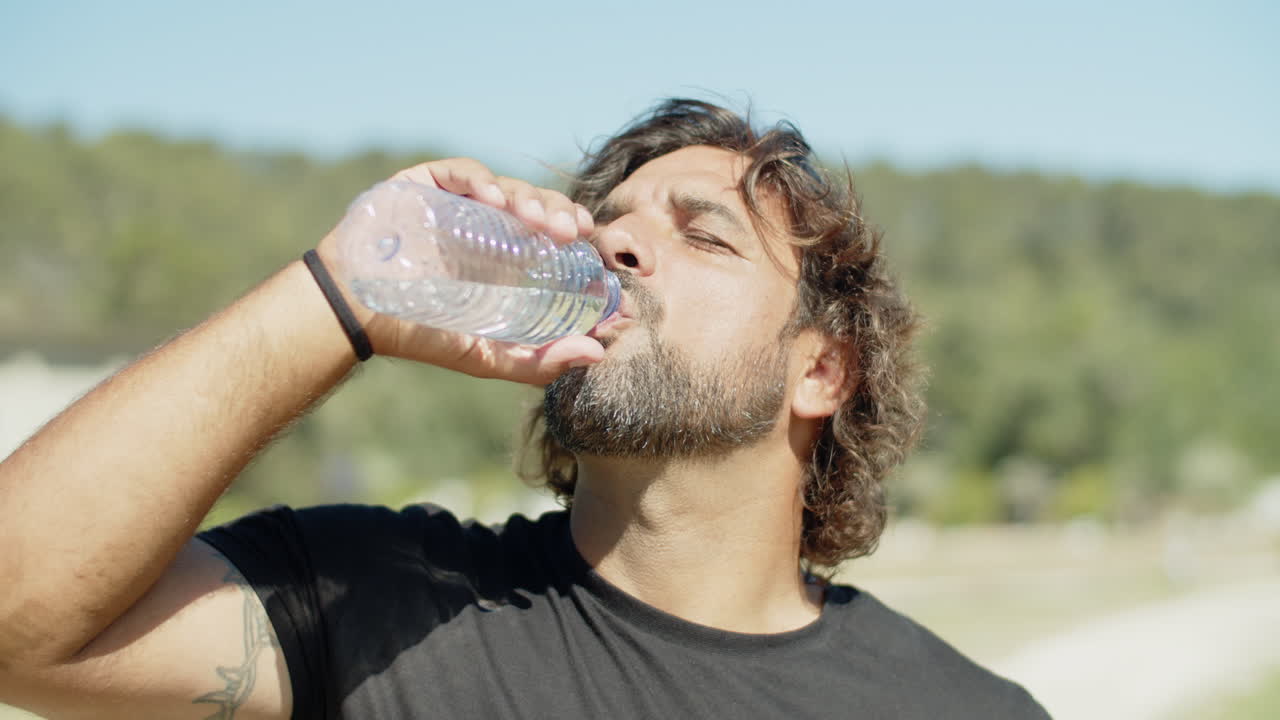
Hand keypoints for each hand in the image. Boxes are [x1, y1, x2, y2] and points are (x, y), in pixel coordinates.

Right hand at [314, 158, 603, 384]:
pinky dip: (482, 180)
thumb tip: (598, 353)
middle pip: (537, 210)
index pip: (554, 243)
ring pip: (508, 188)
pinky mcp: (426, 184)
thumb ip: (540, 361)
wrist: (355, 313)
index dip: (581, 246)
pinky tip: (495, 199)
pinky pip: (462, 173)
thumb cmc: (419, 333)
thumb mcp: (488, 358)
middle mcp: (487, 229)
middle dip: (562, 215)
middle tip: (577, 232)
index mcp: (505, 261)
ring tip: (541, 222)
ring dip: (531, 200)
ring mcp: (457, 204)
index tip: (604, 258)